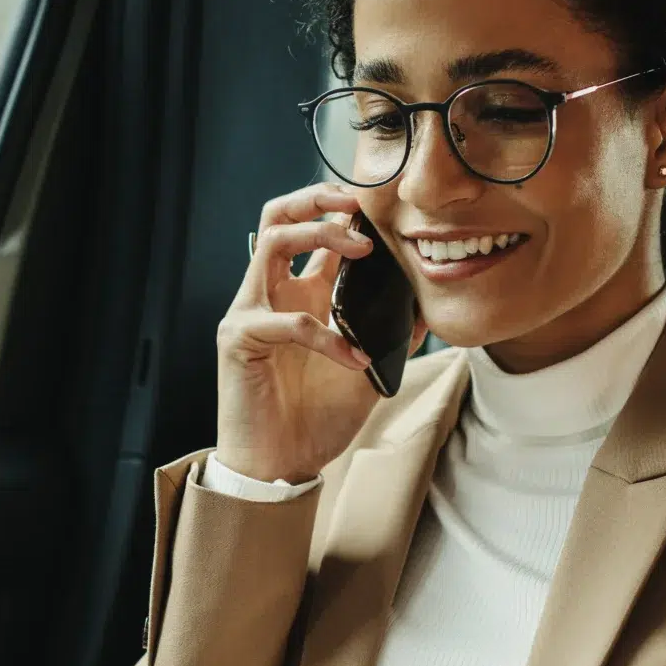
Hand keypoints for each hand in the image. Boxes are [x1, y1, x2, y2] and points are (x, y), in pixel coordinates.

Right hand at [216, 184, 383, 484]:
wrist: (280, 467)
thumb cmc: (315, 420)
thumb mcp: (368, 373)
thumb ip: (391, 339)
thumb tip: (426, 311)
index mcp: (302, 296)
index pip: (312, 231)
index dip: (342, 211)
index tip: (382, 210)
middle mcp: (273, 295)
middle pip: (279, 215)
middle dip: (318, 198)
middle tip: (358, 204)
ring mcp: (251, 312)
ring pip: (272, 241)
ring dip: (319, 235)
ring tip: (361, 250)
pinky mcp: (239, 339)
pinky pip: (286, 321)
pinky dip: (327, 336)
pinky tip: (354, 358)